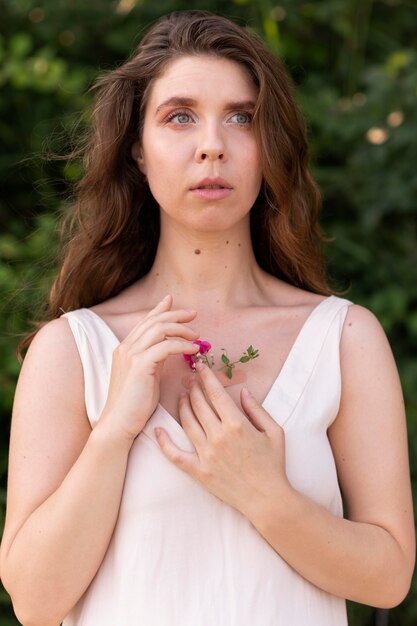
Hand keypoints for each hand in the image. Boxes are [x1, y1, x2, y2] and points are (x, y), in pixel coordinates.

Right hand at [99, 295, 199, 442]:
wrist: (118, 424)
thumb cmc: (134, 406)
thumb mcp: (145, 376)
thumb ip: (153, 359)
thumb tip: (168, 347)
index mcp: (125, 349)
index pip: (145, 321)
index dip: (159, 309)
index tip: (172, 301)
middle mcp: (126, 347)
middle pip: (154, 321)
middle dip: (176, 314)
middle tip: (194, 314)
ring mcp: (131, 355)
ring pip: (160, 329)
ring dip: (182, 329)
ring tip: (197, 336)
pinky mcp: (140, 365)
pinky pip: (166, 346)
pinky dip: (182, 345)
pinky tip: (193, 349)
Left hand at [155, 363, 288, 516]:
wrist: (267, 499)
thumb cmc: (273, 464)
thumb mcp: (274, 432)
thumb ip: (257, 409)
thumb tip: (243, 391)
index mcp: (237, 425)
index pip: (216, 394)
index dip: (206, 377)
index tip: (200, 367)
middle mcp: (218, 437)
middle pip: (199, 404)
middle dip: (194, 387)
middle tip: (191, 379)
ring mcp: (206, 455)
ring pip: (187, 423)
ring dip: (182, 406)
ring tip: (182, 395)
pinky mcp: (198, 471)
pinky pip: (175, 455)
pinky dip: (164, 442)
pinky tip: (158, 430)